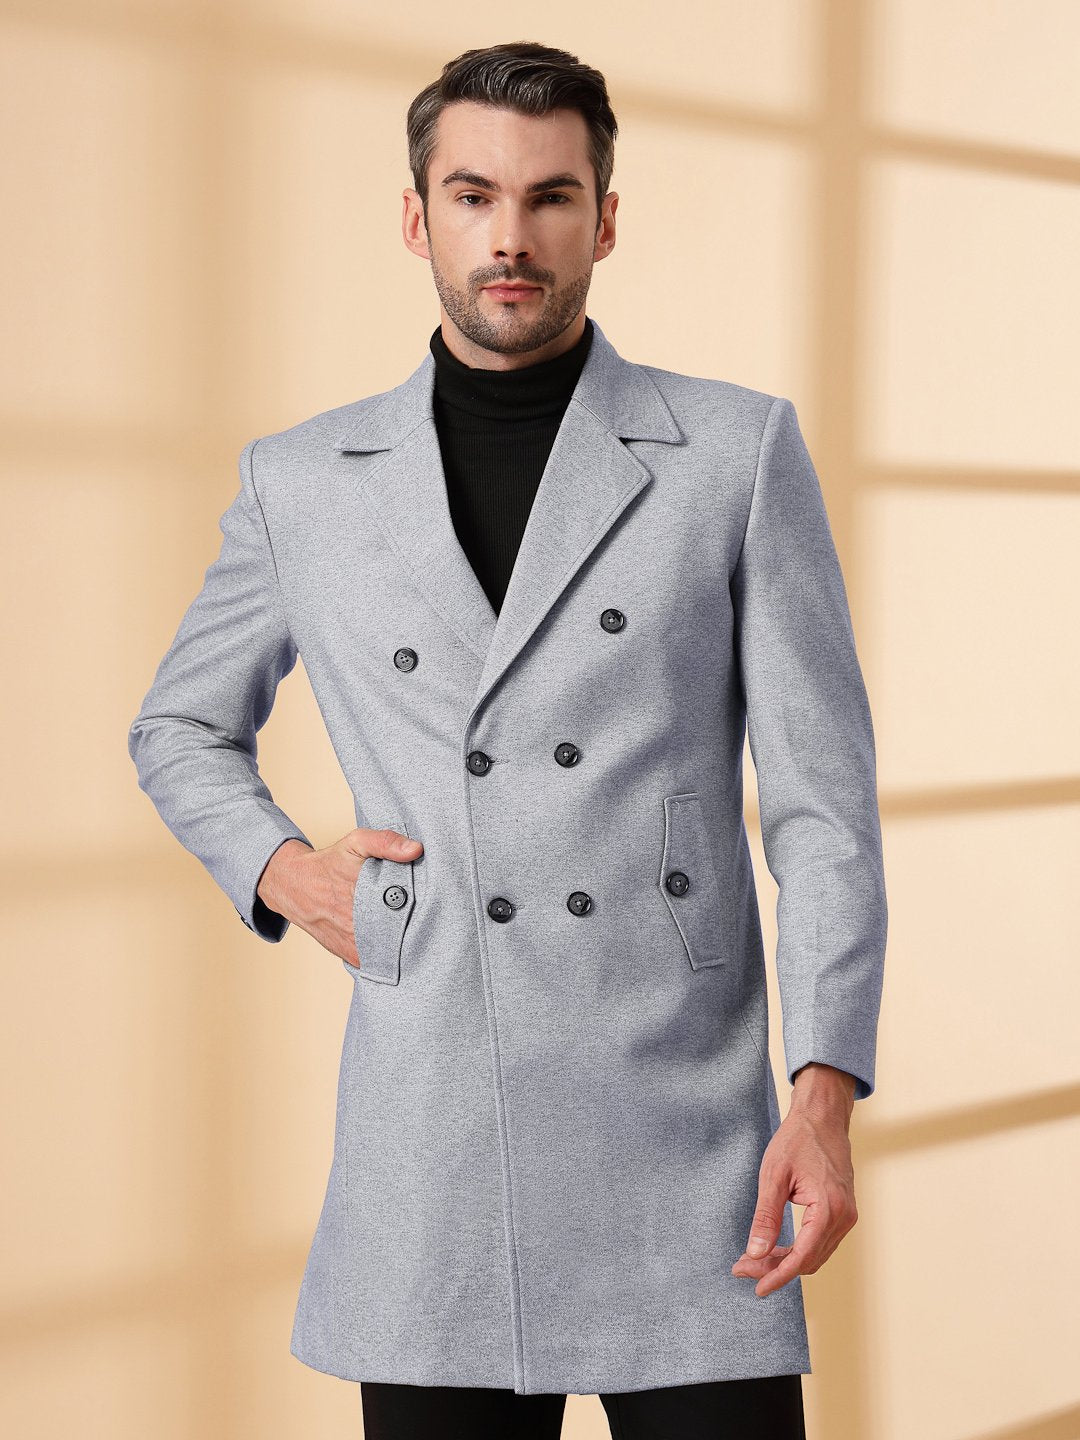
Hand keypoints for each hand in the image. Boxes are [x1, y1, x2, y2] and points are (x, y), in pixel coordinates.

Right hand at [256, 829, 423, 965]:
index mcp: (365, 896)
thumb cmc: (329, 863)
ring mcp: (353, 944)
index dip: (424, 912)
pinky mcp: (349, 954)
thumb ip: (385, 842)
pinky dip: (389, 957)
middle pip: (402, 935)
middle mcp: (358, 925)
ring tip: (417, 933)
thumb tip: (416, 849)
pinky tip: (399, 945)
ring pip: (391, 953)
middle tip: (431, 922)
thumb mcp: (355, 842)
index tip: (436, 907)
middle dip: (417, 929)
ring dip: (404, 946)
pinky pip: (377, 962)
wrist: (295, 887)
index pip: (407, 912)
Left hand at [731, 1064, 857, 1296]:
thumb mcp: (773, 1176)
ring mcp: (847, 1216)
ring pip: (815, 1255)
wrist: (822, 1116)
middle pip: (809, 1260)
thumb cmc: (797, 1140)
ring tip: (754, 1259)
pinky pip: (820, 1242)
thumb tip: (755, 1253)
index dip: (777, 1276)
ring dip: (787, 1262)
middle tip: (743, 1267)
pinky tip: (776, 1248)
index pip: (802, 1258)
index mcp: (829, 1209)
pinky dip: (799, 1250)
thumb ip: (765, 1217)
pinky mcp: (843, 1212)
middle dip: (776, 1269)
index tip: (756, 1287)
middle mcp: (844, 1217)